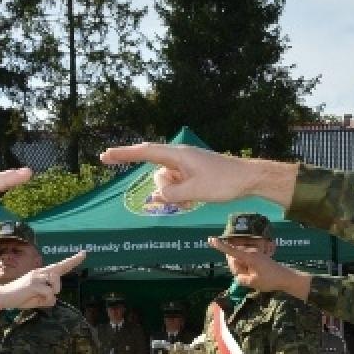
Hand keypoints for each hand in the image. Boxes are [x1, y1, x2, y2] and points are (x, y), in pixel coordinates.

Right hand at [0, 252, 86, 317]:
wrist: (3, 298)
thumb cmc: (20, 298)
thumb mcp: (38, 299)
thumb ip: (48, 297)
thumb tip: (54, 298)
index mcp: (41, 274)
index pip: (60, 266)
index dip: (72, 260)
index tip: (84, 253)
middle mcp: (40, 272)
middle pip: (59, 274)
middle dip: (60, 280)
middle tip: (60, 276)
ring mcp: (36, 277)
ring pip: (55, 286)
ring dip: (50, 295)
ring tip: (37, 297)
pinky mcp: (34, 284)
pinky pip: (49, 294)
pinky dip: (45, 300)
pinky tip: (33, 299)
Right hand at [99, 143, 295, 206]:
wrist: (249, 179)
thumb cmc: (223, 182)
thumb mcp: (194, 192)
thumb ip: (171, 194)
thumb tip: (157, 196)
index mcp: (178, 155)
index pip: (144, 152)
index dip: (123, 154)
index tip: (104, 156)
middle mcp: (180, 157)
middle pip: (157, 173)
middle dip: (163, 189)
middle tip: (183, 197)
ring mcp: (187, 165)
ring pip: (168, 182)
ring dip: (175, 194)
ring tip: (195, 199)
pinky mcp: (194, 173)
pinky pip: (178, 185)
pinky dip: (181, 194)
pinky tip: (194, 200)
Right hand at [207, 238, 311, 299]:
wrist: (286, 277)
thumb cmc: (270, 280)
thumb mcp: (253, 282)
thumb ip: (240, 278)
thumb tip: (238, 275)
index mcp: (249, 257)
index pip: (231, 251)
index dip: (220, 246)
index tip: (210, 239)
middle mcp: (250, 253)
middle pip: (234, 259)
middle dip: (236, 269)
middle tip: (248, 277)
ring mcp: (253, 255)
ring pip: (240, 262)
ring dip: (242, 270)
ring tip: (254, 276)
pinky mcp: (256, 258)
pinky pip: (246, 263)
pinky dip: (247, 269)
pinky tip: (255, 275)